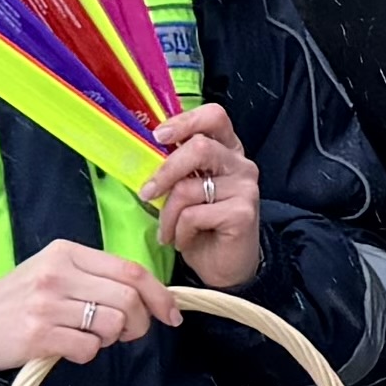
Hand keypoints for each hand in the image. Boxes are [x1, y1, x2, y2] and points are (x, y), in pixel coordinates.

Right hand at [0, 237, 176, 372]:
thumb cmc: (25, 298)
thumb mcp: (57, 272)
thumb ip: (98, 277)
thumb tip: (150, 295)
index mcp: (67, 252)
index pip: (130, 270)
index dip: (159, 295)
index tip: (170, 314)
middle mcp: (57, 273)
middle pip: (128, 299)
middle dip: (139, 322)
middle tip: (126, 332)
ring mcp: (47, 303)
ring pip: (112, 324)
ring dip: (110, 338)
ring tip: (89, 336)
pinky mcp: (39, 334)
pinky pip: (89, 348)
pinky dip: (87, 353)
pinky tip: (69, 347)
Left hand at [136, 102, 263, 290]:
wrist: (223, 268)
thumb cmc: (201, 227)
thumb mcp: (184, 190)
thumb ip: (175, 168)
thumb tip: (140, 152)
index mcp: (227, 150)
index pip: (214, 116)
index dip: (186, 121)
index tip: (159, 136)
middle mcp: (240, 164)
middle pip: (199, 148)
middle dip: (165, 171)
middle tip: (147, 192)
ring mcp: (245, 188)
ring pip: (189, 187)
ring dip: (167, 214)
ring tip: (167, 230)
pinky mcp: (243, 213)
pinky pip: (194, 214)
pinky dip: (180, 231)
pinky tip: (183, 240)